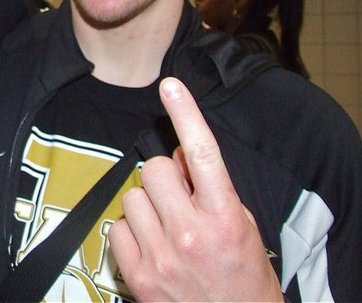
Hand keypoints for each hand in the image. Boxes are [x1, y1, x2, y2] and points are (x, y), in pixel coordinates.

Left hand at [108, 77, 281, 300]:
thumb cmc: (243, 275)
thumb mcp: (242, 225)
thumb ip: (210, 187)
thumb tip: (177, 154)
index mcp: (225, 217)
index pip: (202, 155)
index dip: (186, 116)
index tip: (171, 86)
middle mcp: (191, 234)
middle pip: (156, 169)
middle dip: (166, 179)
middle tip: (181, 199)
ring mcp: (162, 256)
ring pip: (134, 196)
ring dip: (148, 205)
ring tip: (168, 228)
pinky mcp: (138, 275)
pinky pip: (118, 227)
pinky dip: (133, 231)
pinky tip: (153, 247)